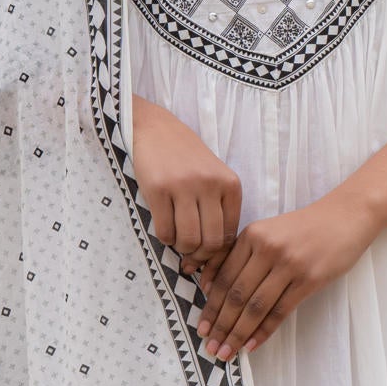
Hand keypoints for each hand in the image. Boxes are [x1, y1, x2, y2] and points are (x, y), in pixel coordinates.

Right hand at [130, 96, 241, 265]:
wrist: (156, 129)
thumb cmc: (186, 159)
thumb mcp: (213, 178)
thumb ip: (218, 210)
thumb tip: (213, 256)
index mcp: (230, 185)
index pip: (230, 234)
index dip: (217, 254)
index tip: (205, 256)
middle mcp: (211, 185)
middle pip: (211, 241)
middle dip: (199, 255)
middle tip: (189, 255)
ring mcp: (184, 186)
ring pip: (189, 239)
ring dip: (181, 248)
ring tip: (177, 241)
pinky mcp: (158, 189)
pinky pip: (165, 230)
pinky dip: (165, 238)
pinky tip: (165, 229)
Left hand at [195, 188, 378, 359]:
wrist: (345, 217)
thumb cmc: (303, 228)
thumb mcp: (267, 232)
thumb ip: (240, 254)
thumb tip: (210, 288)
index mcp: (252, 235)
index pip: (224, 277)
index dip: (210, 306)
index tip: (201, 327)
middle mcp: (267, 248)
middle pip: (237, 294)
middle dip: (220, 325)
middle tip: (210, 347)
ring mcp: (289, 264)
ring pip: (255, 306)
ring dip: (238, 333)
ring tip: (227, 352)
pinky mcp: (310, 279)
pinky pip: (280, 311)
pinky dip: (264, 331)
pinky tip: (251, 345)